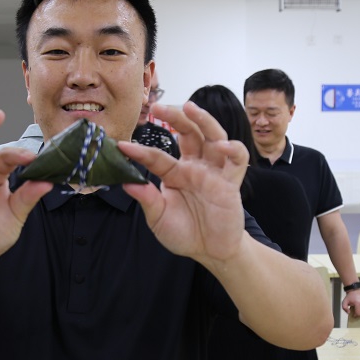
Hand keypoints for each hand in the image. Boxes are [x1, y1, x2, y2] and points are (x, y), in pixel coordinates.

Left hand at [119, 102, 247, 262]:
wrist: (211, 251)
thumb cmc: (184, 232)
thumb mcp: (159, 218)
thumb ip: (146, 199)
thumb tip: (125, 183)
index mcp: (175, 174)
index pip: (157, 156)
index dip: (139, 151)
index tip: (121, 146)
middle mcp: (195, 167)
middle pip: (188, 133)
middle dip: (175, 117)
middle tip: (157, 107)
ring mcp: (214, 172)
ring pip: (213, 136)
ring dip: (204, 120)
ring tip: (190, 108)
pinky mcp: (231, 182)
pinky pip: (237, 160)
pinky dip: (233, 149)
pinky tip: (223, 145)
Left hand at [343, 289, 359, 317]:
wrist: (355, 291)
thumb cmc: (350, 297)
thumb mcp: (344, 302)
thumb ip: (344, 308)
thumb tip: (349, 313)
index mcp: (358, 303)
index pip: (358, 313)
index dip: (355, 315)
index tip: (353, 314)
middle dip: (358, 314)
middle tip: (355, 311)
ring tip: (358, 309)